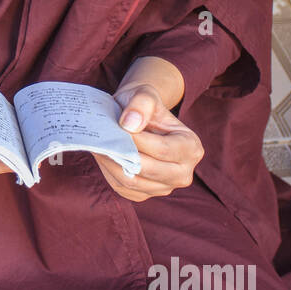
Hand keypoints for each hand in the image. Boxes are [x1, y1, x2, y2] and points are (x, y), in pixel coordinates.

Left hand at [93, 79, 204, 201]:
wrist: (139, 118)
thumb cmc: (144, 107)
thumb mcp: (145, 95)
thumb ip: (141, 105)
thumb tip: (130, 125)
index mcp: (191, 147)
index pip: (162, 149)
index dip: (138, 141)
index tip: (118, 128)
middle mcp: (183, 172)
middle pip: (148, 170)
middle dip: (123, 154)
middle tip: (103, 140)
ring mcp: (165, 187)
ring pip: (132, 182)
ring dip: (112, 164)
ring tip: (99, 146)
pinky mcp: (145, 194)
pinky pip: (123, 188)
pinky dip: (110, 173)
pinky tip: (103, 157)